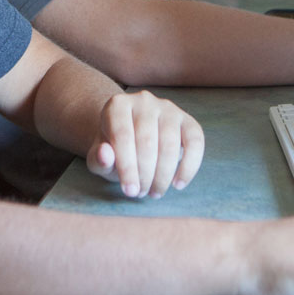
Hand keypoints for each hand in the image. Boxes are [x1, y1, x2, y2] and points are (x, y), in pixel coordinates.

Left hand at [86, 90, 204, 198]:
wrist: (133, 137)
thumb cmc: (113, 150)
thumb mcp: (99, 158)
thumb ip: (98, 159)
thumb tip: (105, 155)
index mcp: (117, 105)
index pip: (123, 136)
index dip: (127, 167)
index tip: (129, 192)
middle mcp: (143, 100)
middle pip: (147, 141)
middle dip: (145, 174)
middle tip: (140, 194)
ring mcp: (168, 108)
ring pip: (170, 144)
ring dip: (163, 175)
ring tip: (154, 192)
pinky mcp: (187, 119)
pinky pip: (195, 142)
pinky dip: (189, 166)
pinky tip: (177, 184)